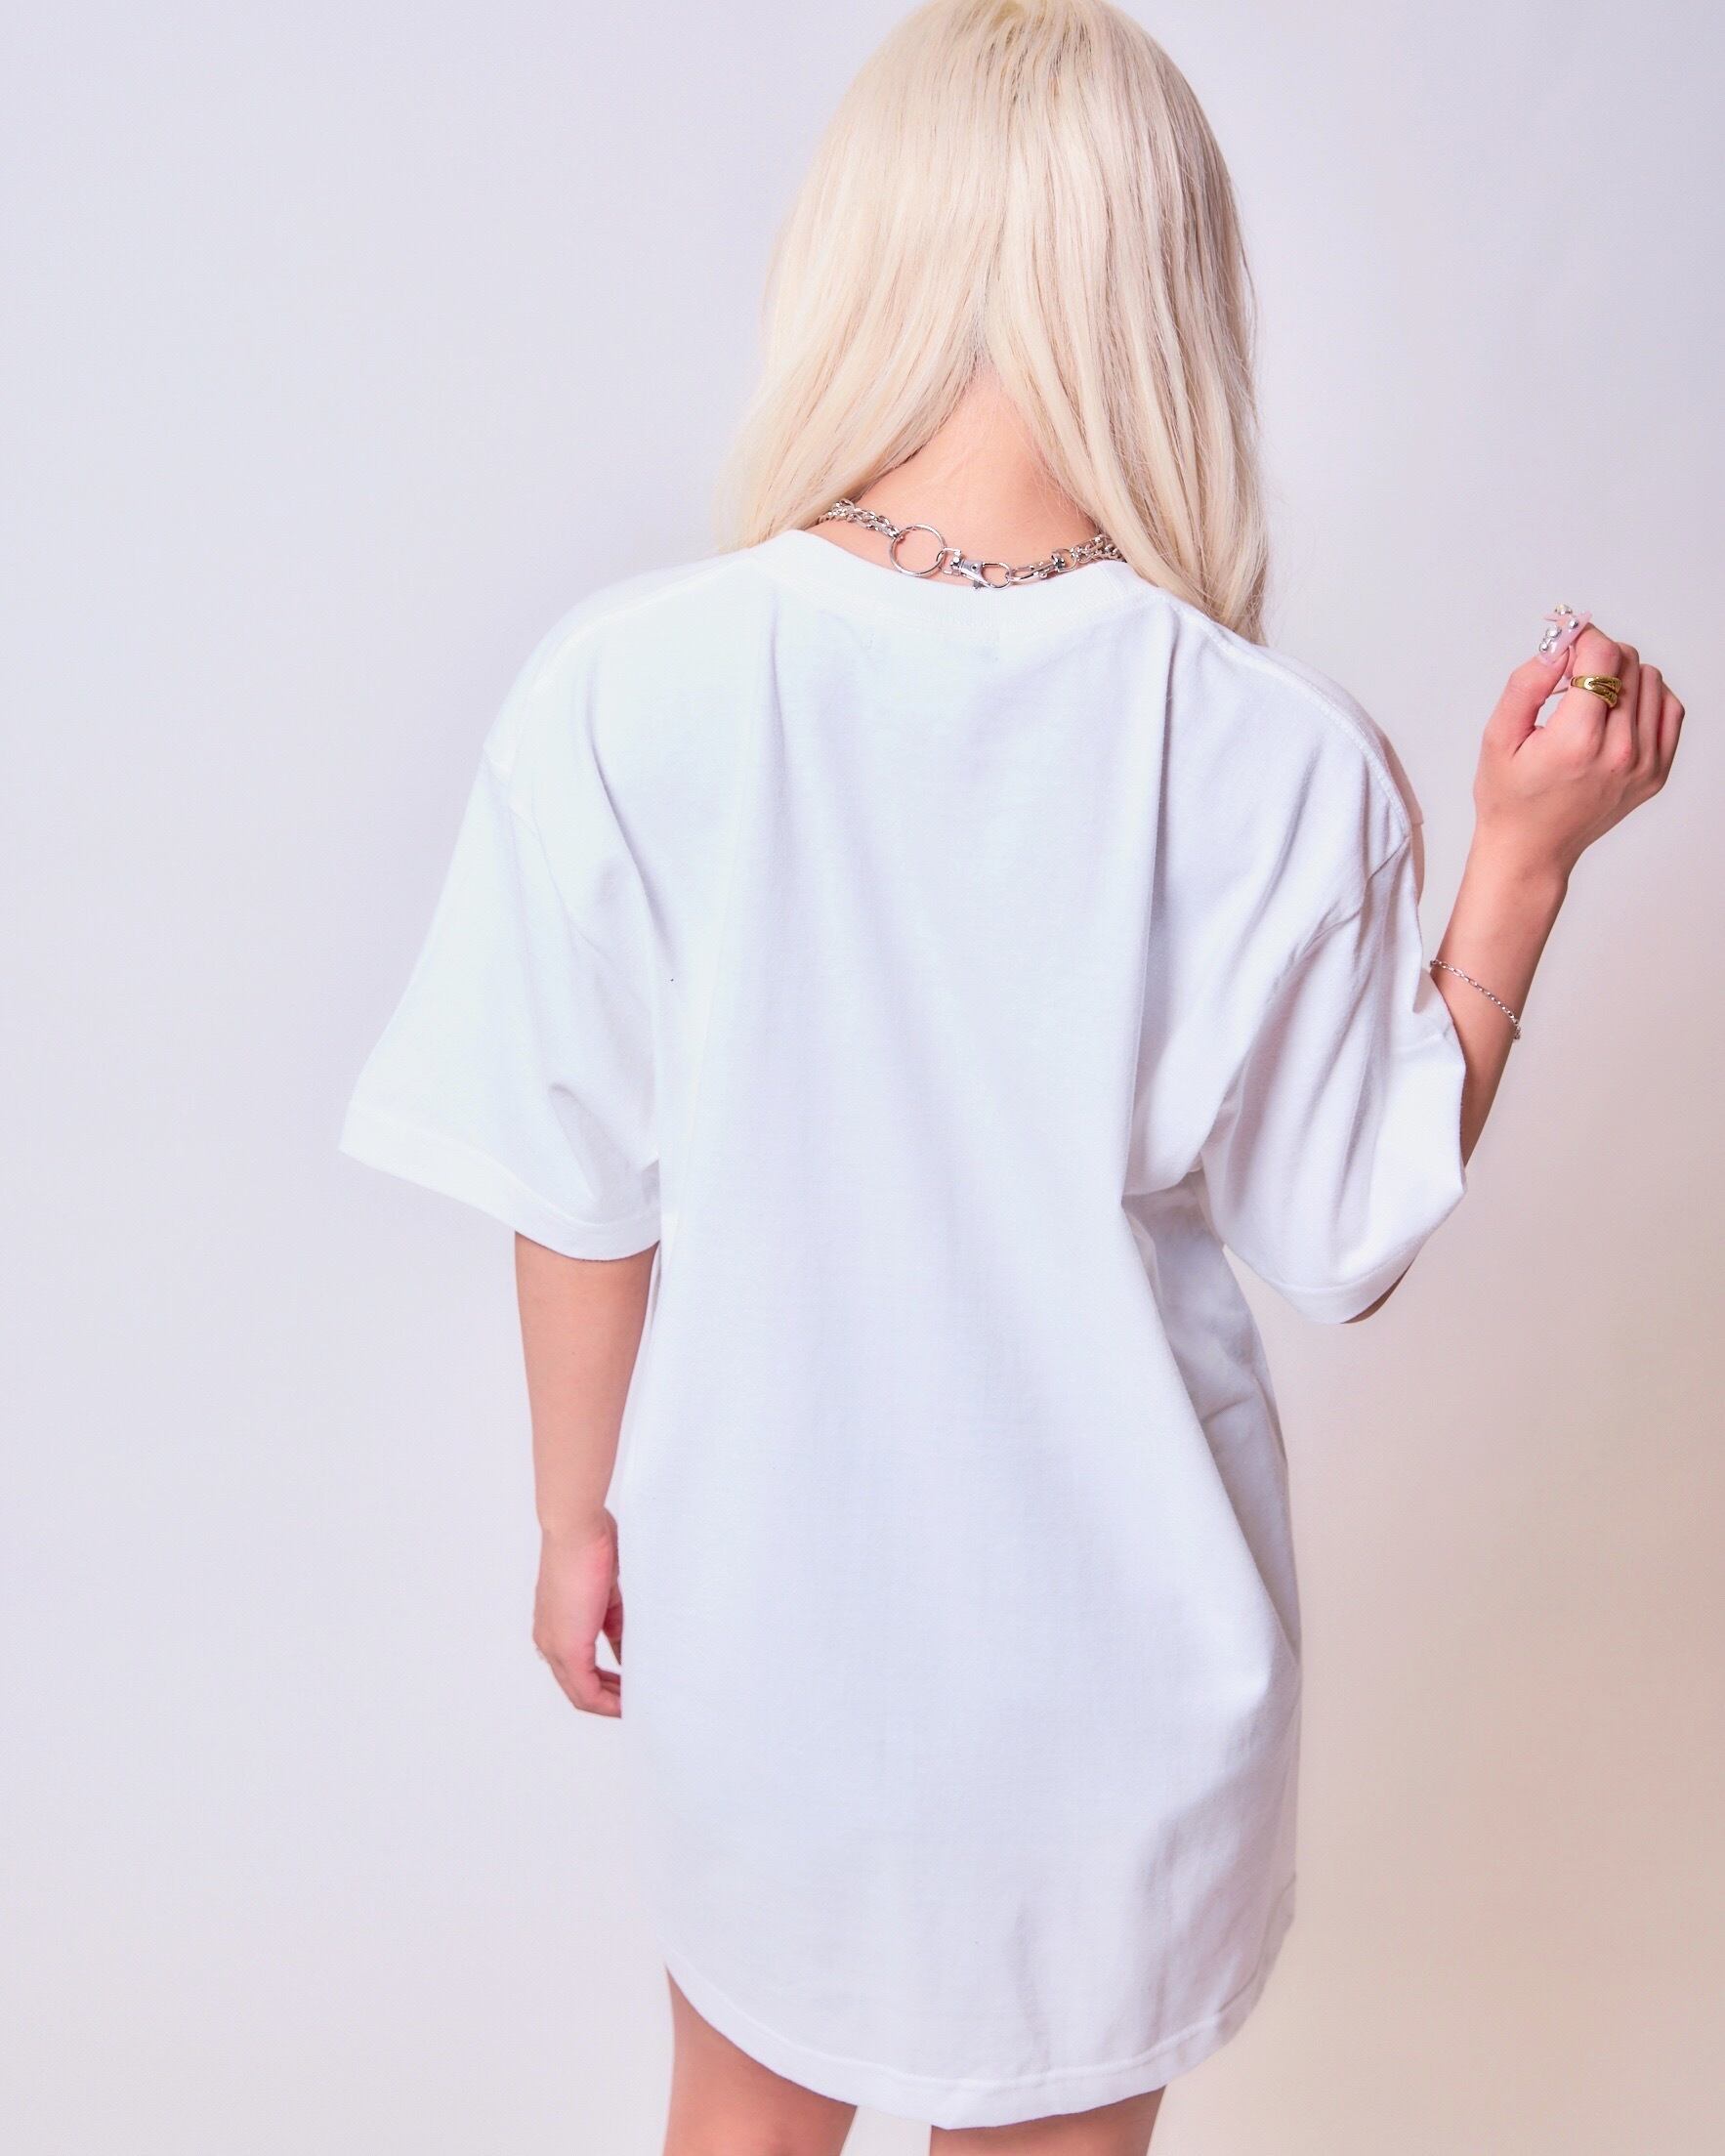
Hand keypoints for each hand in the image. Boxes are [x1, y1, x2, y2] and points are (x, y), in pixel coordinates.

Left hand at [533, 1514, 622, 1716]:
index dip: (605, 1686)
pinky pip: (584, 1690)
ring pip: (580, 1692)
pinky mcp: (565, 1647)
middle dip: (609, 1698)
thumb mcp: (608, 1593)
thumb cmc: (593, 1544)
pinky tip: (627, 1702)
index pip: (578, 1669)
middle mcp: (549, 1640)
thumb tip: (627, 1648)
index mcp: (557, 1625)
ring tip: (635, 1706)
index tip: (631, 1688)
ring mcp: (554, 1645)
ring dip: (609, 1703)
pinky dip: (606, 1701)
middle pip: (579, 1687)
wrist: (577, 1528)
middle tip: (637, 1703)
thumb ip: (614, 1623)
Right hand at [1474, 625, 1684, 882]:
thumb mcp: (1498, 738)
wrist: (1532, 850)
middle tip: (1568, 675)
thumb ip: (1526, 685)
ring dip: (1621, 675)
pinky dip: (1645, 697)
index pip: (1602, 656)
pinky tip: (1615, 711)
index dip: (1581, 638)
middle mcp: (1619, 752)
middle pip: (1628, 662)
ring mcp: (1645, 763)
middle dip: (1596, 655)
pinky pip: (1669, 708)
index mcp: (1577, 742)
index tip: (1563, 644)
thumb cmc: (1510, 799)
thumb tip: (1555, 648)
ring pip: (1651, 679)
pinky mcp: (1657, 771)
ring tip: (1589, 699)